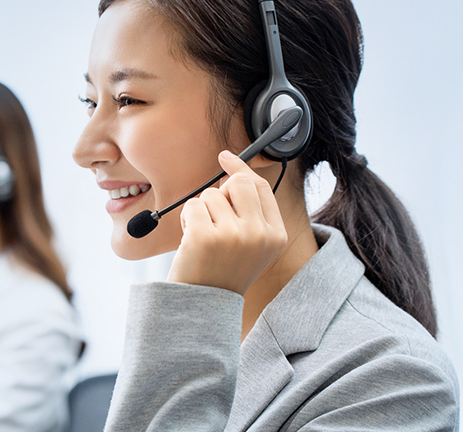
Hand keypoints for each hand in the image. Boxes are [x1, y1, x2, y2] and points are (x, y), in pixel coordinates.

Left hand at [167, 151, 286, 294]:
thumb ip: (251, 213)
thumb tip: (234, 172)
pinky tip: (190, 239)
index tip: (226, 158)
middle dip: (219, 193)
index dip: (241, 169)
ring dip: (200, 211)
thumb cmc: (223, 270)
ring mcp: (233, 235)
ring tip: (203, 236)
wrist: (204, 304)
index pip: (261, 187)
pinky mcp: (205, 237)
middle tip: (212, 215)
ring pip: (211, 195)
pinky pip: (193, 206)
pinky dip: (186, 218)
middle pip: (238, 184)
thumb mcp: (252, 245)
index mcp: (276, 235)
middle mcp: (259, 234)